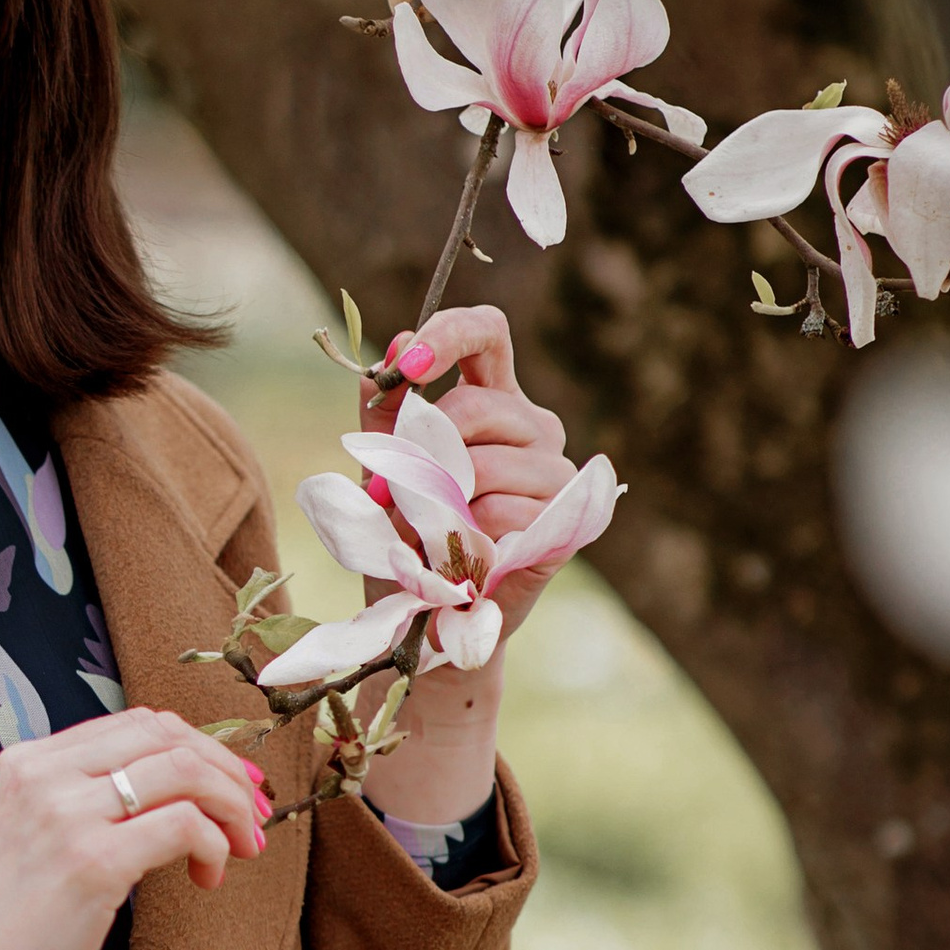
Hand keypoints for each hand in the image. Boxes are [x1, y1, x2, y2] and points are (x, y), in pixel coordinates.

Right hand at [0, 709, 269, 949]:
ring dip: (229, 805)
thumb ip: (82, 805)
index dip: (196, 748)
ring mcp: (65, 815)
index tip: (229, 785)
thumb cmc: (3, 931)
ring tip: (240, 847)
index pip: (135, 723)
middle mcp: (43, 775)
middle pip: (165, 734)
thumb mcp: (33, 840)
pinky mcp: (90, 863)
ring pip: (183, 771)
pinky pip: (184, 826)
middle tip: (251, 813)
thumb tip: (172, 798)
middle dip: (224, 769)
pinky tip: (208, 877)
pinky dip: (213, 844)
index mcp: (26, 762)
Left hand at [360, 303, 570, 828]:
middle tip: (387, 495)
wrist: (425, 617)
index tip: (409, 363)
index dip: (449, 334)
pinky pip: (504, 513)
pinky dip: (468, 540)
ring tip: (430, 536)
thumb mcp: (382, 464)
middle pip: (476, 406)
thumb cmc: (403, 535)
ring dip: (438, 506)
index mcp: (491, 400)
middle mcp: (535, 428)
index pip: (486, 333)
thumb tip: (395, 346)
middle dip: (420, 452)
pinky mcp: (566, 524)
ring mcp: (557, 475)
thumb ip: (386, 407)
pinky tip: (468, 558)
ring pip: (487, 466)